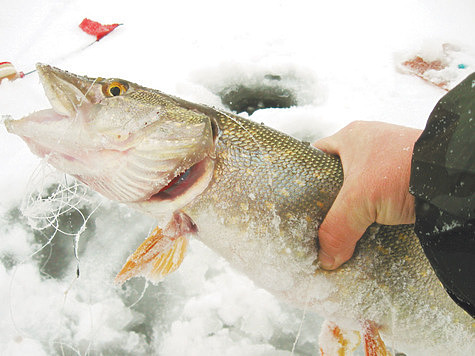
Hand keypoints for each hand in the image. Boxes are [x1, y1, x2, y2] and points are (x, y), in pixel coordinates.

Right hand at [313, 121, 421, 269]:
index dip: (305, 179)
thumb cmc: (400, 172)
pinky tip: (368, 228)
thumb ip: (336, 230)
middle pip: (337, 175)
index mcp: (350, 136)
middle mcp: (368, 144)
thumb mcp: (359, 201)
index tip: (300, 203)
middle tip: (319, 222)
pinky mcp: (405, 176)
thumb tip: (326, 259)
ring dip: (354, 208)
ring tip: (342, 230)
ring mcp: (388, 160)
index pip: (316, 156)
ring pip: (360, 188)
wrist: (452, 177)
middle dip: (330, 199)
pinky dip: (374, 211)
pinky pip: (380, 196)